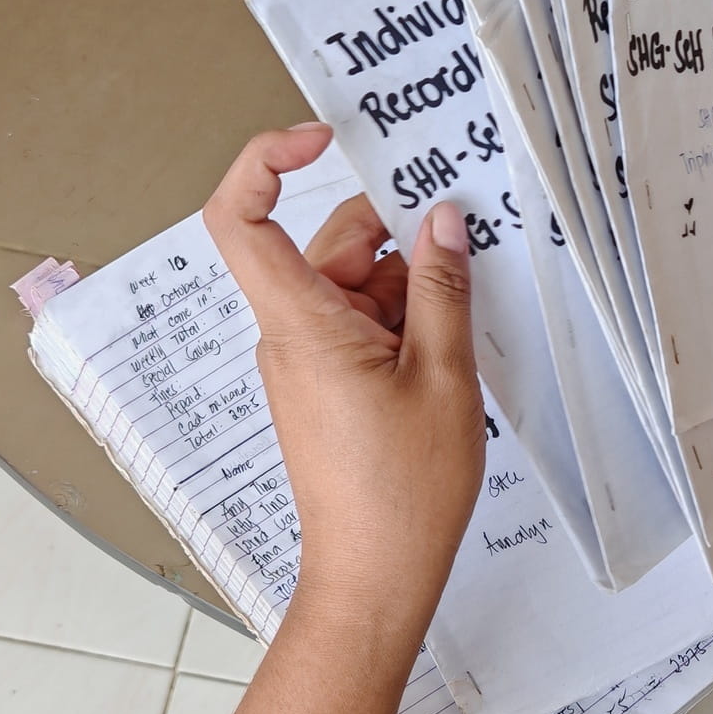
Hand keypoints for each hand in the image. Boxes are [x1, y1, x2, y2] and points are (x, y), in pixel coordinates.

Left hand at [203, 125, 483, 645]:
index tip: (321, 137)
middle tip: (461, 227)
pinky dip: (403, 316)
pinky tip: (455, 336)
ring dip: (406, 279)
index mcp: (301, 325)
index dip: (265, 162)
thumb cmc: (403, 492)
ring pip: (348, 284)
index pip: (240, 219)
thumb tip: (441, 221)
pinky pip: (357, 323)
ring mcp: (304, 362)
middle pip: (323, 244)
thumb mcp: (443, 375)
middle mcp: (289, 336)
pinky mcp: (325, 386)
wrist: (375, 576)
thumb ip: (440, 288)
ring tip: (472, 297)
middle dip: (390, 231)